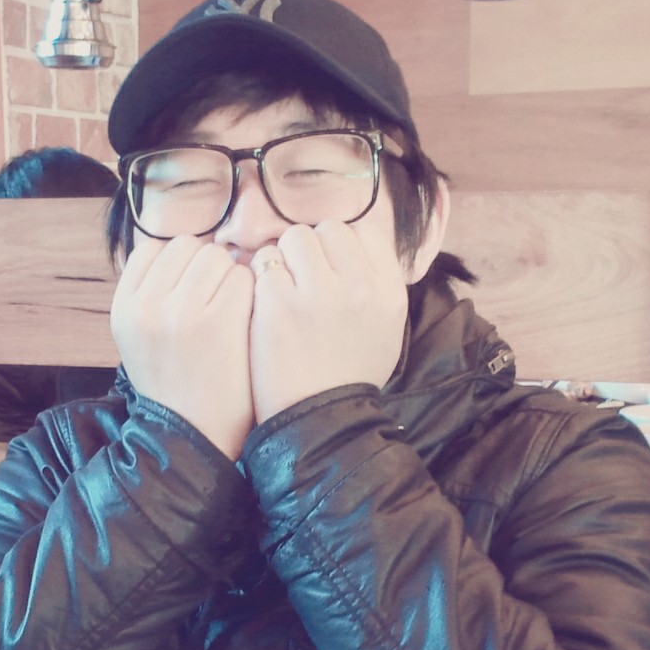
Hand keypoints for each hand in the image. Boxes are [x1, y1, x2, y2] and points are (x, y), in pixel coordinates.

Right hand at [111, 236, 256, 458]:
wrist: (196, 438)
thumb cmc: (177, 386)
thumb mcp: (140, 339)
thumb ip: (150, 294)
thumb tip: (181, 248)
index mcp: (123, 308)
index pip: (152, 249)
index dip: (179, 264)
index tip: (190, 290)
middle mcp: (146, 306)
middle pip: (187, 246)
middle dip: (206, 267)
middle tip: (215, 301)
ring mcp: (181, 312)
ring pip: (217, 256)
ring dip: (231, 276)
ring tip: (231, 312)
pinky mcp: (220, 321)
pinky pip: (243, 277)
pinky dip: (251, 292)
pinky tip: (246, 320)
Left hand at [250, 221, 407, 422]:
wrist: (318, 420)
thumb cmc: (348, 374)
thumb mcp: (385, 328)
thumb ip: (376, 283)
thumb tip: (357, 242)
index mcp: (389, 289)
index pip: (362, 231)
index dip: (339, 245)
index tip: (329, 268)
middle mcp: (359, 286)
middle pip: (327, 229)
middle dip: (310, 249)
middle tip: (301, 281)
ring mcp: (318, 293)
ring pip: (294, 238)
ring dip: (283, 258)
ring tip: (282, 291)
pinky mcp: (279, 303)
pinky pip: (264, 263)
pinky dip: (260, 279)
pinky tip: (264, 306)